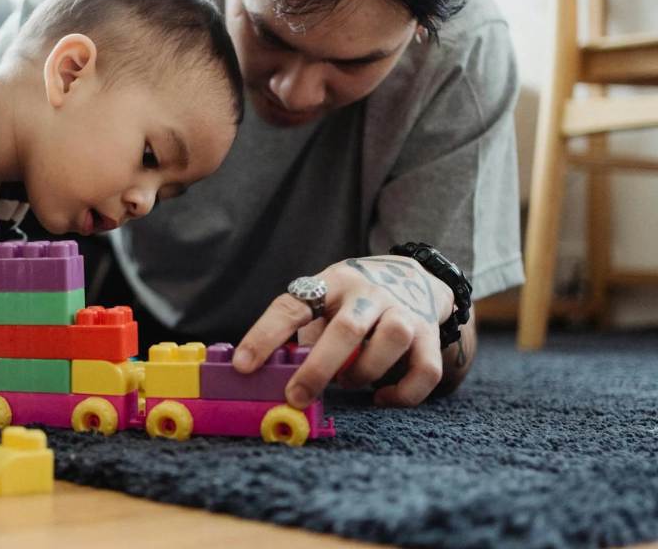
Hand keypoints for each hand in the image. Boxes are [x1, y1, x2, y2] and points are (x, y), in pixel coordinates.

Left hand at [232, 256, 455, 407]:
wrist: (417, 276)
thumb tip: (271, 375)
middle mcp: (369, 293)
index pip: (292, 306)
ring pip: (390, 342)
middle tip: (296, 397)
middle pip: (346, 329)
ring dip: (363, 372)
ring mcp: (404, 311)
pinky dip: (402, 393)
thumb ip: (304, 333)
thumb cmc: (355, 299)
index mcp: (331, 282)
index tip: (243, 366)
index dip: (265, 336)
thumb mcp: (325, 300)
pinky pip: (425, 371)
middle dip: (318, 369)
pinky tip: (381, 398)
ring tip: (348, 381)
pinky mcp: (431, 334)